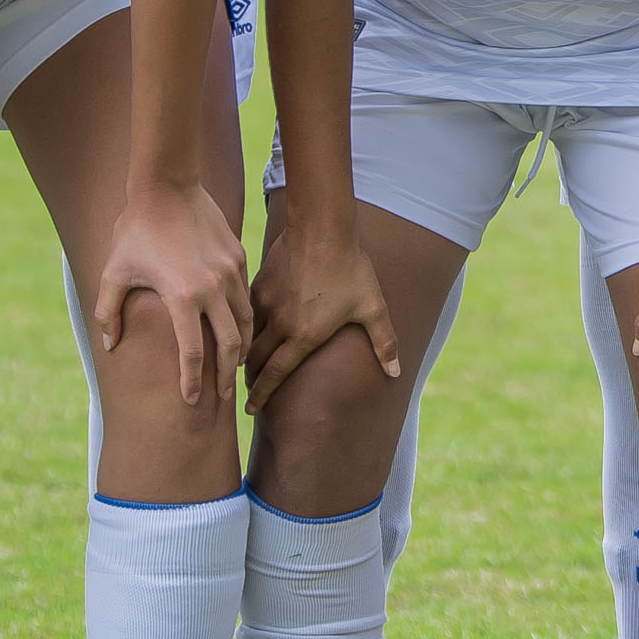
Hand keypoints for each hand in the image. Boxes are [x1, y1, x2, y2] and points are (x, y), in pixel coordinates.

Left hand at [85, 179, 252, 407]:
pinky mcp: (238, 257)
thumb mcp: (114, 272)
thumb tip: (111, 345)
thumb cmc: (135, 230)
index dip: (191, 381)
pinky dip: (243, 317)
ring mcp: (230, 272)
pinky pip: (245, 295)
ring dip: (241, 348)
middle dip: (227, 376)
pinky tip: (236, 327)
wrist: (167, 185)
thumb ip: (109, 312)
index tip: (190, 401)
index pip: (191, 353)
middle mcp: (212, 288)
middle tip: (224, 398)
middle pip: (230, 345)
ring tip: (236, 366)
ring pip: (245, 321)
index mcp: (181, 297)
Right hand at [245, 211, 400, 414]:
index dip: (261, 395)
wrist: (322, 228)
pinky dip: (246, 324)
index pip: (275, 374)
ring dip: (245, 353)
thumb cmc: (351, 269)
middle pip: (254, 360)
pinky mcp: (259, 284)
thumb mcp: (373, 308)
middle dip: (248, 379)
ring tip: (243, 363)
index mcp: (304, 336)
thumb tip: (395, 373)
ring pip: (248, 336)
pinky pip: (249, 311)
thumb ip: (384, 343)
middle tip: (245, 392)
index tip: (249, 410)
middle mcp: (279, 324)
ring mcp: (266, 303)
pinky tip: (247, 327)